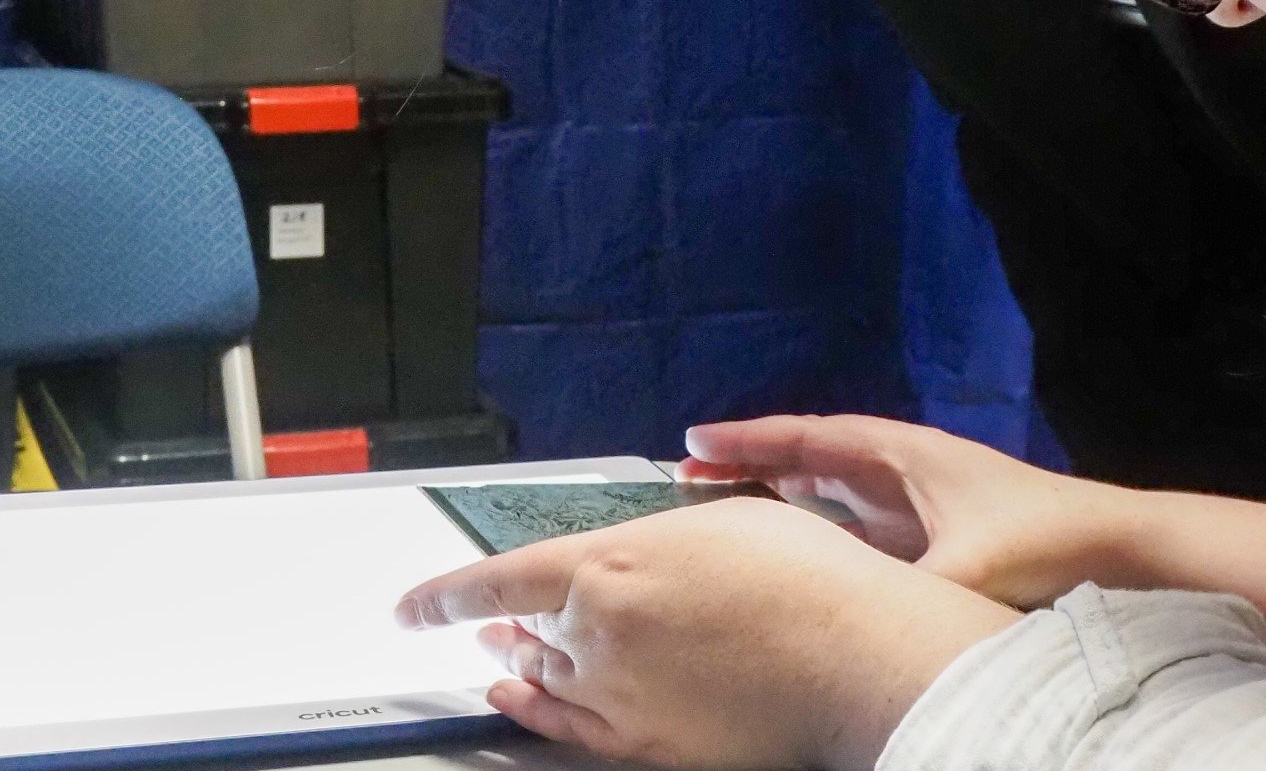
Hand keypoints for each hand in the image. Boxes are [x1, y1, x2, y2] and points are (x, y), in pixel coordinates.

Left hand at [396, 496, 1020, 770]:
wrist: (854, 657)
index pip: (494, 583)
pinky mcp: (648, 746)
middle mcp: (597, 636)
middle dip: (502, 624)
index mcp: (607, 569)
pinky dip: (535, 717)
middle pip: (525, 631)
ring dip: (519, 668)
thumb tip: (639, 553)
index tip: (412, 606)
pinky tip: (523, 710)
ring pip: (543, 682)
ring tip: (506, 661)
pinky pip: (568, 734)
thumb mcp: (723, 520)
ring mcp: (619, 699)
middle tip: (485, 622)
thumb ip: (657, 540)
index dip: (443, 596)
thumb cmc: (805, 581)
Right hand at [683, 414, 1136, 606]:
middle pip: (810, 456)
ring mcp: (921, 498)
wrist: (1123, 549)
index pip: (807, 438)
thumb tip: (842, 611)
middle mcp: (905, 467)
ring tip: (727, 504)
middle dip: (751, 461)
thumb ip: (901, 591)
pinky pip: (858, 522)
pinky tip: (796, 553)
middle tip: (688, 471)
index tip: (692, 439)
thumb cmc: (1045, 544)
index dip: (747, 440)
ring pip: (833, 488)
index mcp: (902, 455)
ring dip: (781, 492)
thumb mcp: (965, 570)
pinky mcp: (938, 532)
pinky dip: (818, 527)